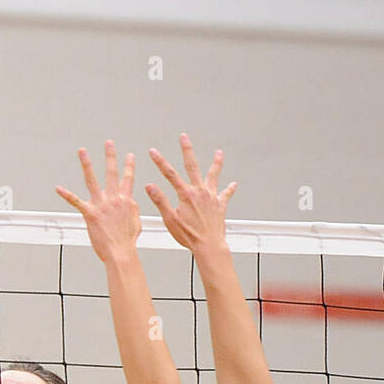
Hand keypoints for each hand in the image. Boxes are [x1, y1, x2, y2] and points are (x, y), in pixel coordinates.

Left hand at [56, 141, 140, 263]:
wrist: (121, 252)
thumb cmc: (127, 242)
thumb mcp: (136, 223)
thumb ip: (133, 211)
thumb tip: (131, 206)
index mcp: (126, 200)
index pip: (128, 178)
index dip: (129, 166)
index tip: (130, 155)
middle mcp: (114, 198)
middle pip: (112, 172)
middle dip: (110, 156)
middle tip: (108, 143)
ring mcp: (101, 204)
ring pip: (92, 179)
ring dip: (87, 164)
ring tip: (82, 151)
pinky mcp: (90, 213)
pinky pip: (75, 201)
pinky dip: (66, 194)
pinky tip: (58, 188)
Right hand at [146, 135, 235, 254]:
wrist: (209, 245)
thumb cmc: (190, 236)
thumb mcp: (170, 219)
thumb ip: (160, 201)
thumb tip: (150, 187)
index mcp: (186, 195)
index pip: (169, 174)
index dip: (160, 162)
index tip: (154, 152)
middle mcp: (200, 192)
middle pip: (192, 166)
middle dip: (187, 150)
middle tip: (184, 138)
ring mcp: (211, 197)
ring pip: (214, 175)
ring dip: (216, 163)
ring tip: (219, 153)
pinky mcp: (220, 205)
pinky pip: (226, 194)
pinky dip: (229, 189)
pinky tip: (233, 184)